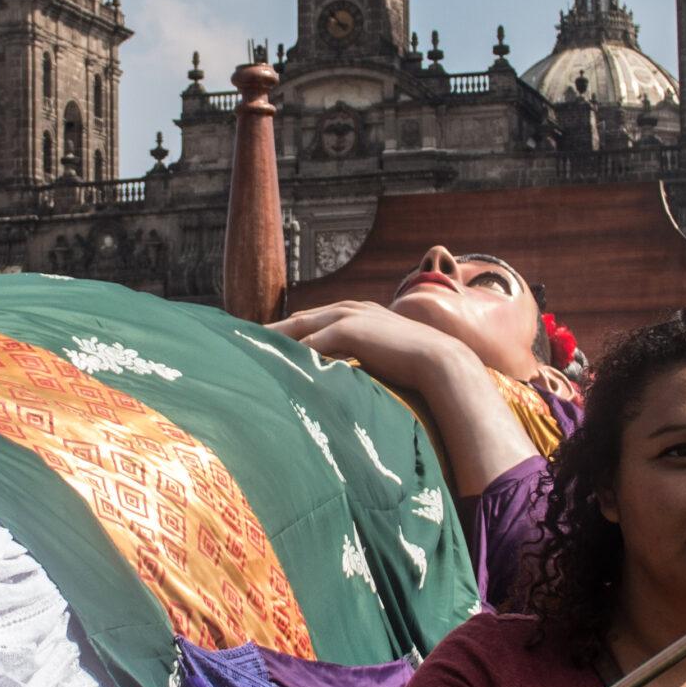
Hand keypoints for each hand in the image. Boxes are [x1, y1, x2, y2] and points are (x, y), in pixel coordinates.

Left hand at [269, 300, 474, 391]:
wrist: (440, 361)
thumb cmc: (416, 365)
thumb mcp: (384, 356)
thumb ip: (365, 359)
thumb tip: (349, 377)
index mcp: (358, 313)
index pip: (314, 320)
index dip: (291, 331)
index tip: (269, 342)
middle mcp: (350, 309)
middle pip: (300, 319)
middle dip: (273, 330)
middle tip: (246, 342)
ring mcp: (349, 316)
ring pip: (300, 326)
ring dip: (275, 339)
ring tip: (251, 350)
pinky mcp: (349, 330)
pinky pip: (312, 341)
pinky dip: (293, 352)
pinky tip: (276, 363)